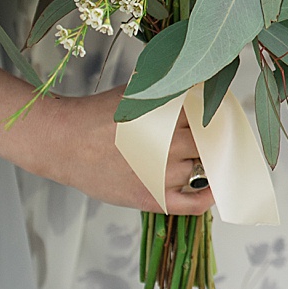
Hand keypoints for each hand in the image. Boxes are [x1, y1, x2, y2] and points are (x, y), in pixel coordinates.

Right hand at [43, 87, 213, 214]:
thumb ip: (173, 90)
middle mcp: (169, 145)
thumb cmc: (99, 115)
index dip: (220, 116)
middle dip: (218, 139)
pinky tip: (215, 188)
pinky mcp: (151, 198)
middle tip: (218, 136)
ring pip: (205, 169)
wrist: (63, 142)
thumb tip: (206, 84)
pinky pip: (192, 204)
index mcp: (169, 117)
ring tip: (204, 155)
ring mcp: (161, 174)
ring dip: (207, 162)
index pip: (213, 116)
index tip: (224, 116)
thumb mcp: (139, 92)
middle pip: (213, 143)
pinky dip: (209, 198)